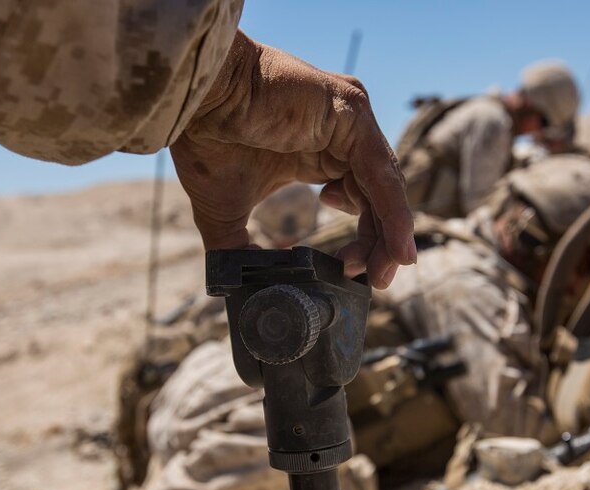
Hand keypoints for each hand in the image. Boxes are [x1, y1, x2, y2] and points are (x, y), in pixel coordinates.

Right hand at [171, 32, 414, 288]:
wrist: (193, 104)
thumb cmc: (205, 143)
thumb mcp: (225, 211)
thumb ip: (240, 247)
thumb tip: (242, 285)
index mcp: (319, 150)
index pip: (360, 199)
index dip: (364, 239)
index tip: (351, 273)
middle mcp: (342, 132)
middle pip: (378, 196)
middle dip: (381, 243)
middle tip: (377, 282)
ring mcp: (349, 119)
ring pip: (385, 187)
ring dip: (388, 235)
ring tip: (379, 273)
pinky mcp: (351, 112)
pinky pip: (381, 172)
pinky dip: (393, 213)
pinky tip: (396, 248)